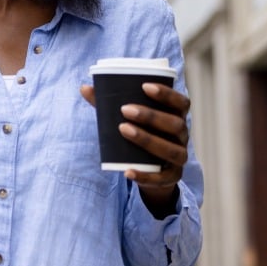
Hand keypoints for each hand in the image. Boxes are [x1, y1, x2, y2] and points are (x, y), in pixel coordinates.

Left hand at [80, 82, 189, 217]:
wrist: (151, 167)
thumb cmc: (140, 132)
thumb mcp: (128, 118)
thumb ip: (109, 103)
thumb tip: (84, 88)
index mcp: (176, 117)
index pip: (181, 103)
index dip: (167, 94)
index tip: (144, 86)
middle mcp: (182, 136)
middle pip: (176, 124)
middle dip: (151, 116)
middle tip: (124, 109)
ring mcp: (179, 156)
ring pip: (172, 150)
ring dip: (148, 139)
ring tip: (123, 129)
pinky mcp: (171, 176)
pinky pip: (162, 178)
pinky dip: (145, 176)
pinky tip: (128, 171)